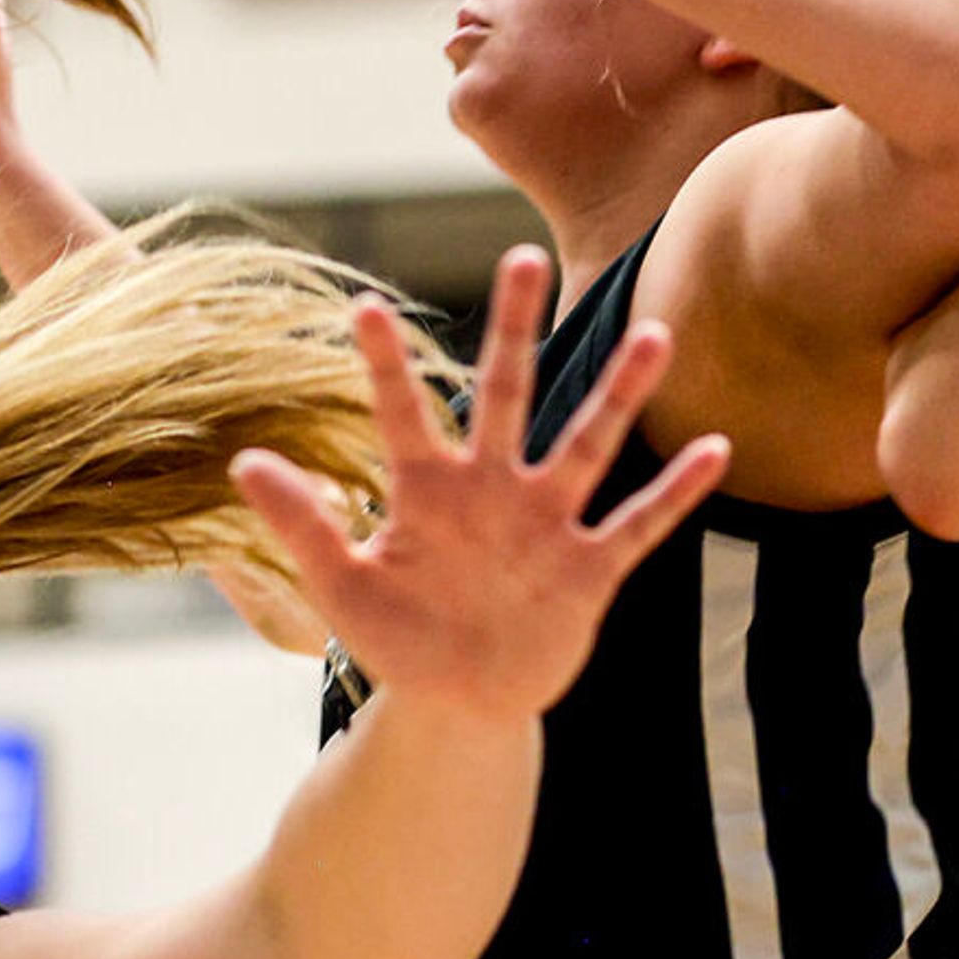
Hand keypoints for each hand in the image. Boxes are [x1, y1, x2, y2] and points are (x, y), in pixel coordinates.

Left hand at [234, 247, 726, 726]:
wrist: (459, 703)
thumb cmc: (395, 637)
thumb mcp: (338, 585)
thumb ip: (302, 523)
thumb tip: (243, 461)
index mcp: (425, 488)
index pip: (400, 411)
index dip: (382, 363)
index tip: (363, 305)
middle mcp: (490, 489)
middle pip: (506, 393)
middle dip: (514, 328)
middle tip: (524, 255)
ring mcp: (544, 524)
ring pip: (587, 445)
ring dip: (619, 393)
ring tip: (656, 333)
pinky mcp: (587, 570)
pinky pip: (638, 524)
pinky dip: (674, 491)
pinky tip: (715, 447)